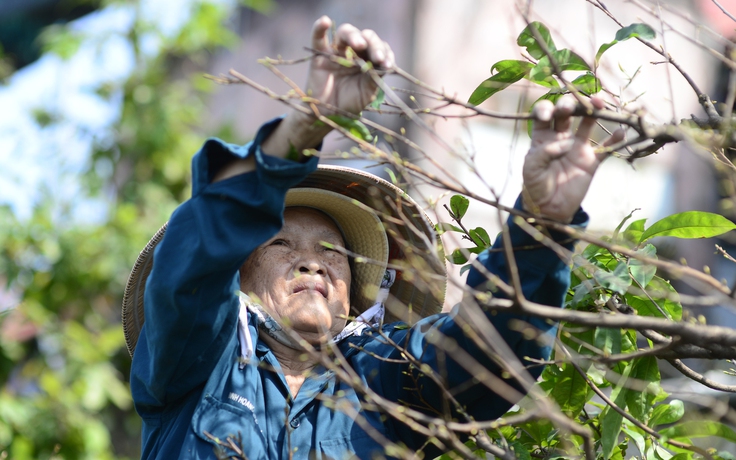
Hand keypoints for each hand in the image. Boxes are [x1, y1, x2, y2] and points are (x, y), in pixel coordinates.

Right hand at [303, 16, 394, 116]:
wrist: (329, 114)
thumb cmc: (350, 102)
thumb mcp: (367, 93)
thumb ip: (375, 79)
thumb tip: (383, 65)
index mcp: (368, 59)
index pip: (379, 48)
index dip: (384, 53)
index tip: (387, 64)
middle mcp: (354, 51)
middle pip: (365, 37)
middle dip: (374, 45)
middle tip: (377, 57)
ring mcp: (337, 51)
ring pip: (345, 33)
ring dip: (354, 36)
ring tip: (359, 44)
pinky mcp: (319, 54)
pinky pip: (318, 37)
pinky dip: (320, 27)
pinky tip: (325, 21)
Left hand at [522, 96, 623, 222]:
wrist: (549, 207)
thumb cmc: (535, 184)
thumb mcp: (531, 168)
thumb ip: (544, 152)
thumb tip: (566, 144)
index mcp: (542, 136)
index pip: (544, 114)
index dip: (545, 109)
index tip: (546, 114)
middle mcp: (561, 137)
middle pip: (567, 113)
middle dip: (569, 105)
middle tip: (570, 107)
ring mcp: (577, 147)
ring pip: (588, 122)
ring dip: (594, 110)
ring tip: (599, 103)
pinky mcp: (591, 160)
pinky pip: (606, 147)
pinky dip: (615, 139)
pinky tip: (621, 132)